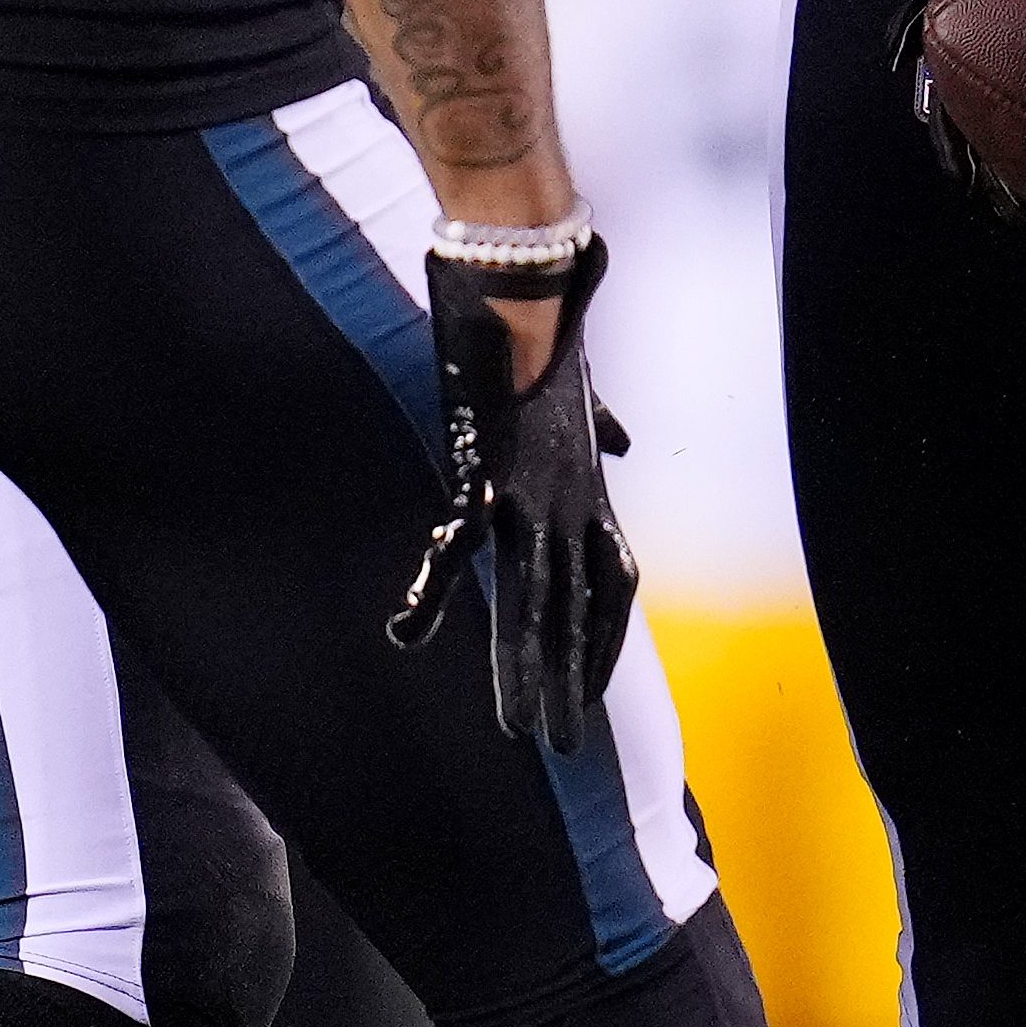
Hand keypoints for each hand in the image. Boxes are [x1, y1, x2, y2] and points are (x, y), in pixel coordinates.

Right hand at [382, 232, 637, 747]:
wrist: (530, 282)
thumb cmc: (551, 333)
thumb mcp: (586, 392)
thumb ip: (602, 423)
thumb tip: (618, 436)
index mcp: (589, 487)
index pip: (610, 583)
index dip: (604, 640)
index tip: (595, 687)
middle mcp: (571, 501)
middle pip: (574, 610)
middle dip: (569, 680)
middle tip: (564, 745)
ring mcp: (533, 493)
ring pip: (531, 601)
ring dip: (522, 668)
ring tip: (515, 727)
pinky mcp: (485, 476)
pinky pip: (458, 551)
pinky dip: (433, 595)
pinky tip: (407, 635)